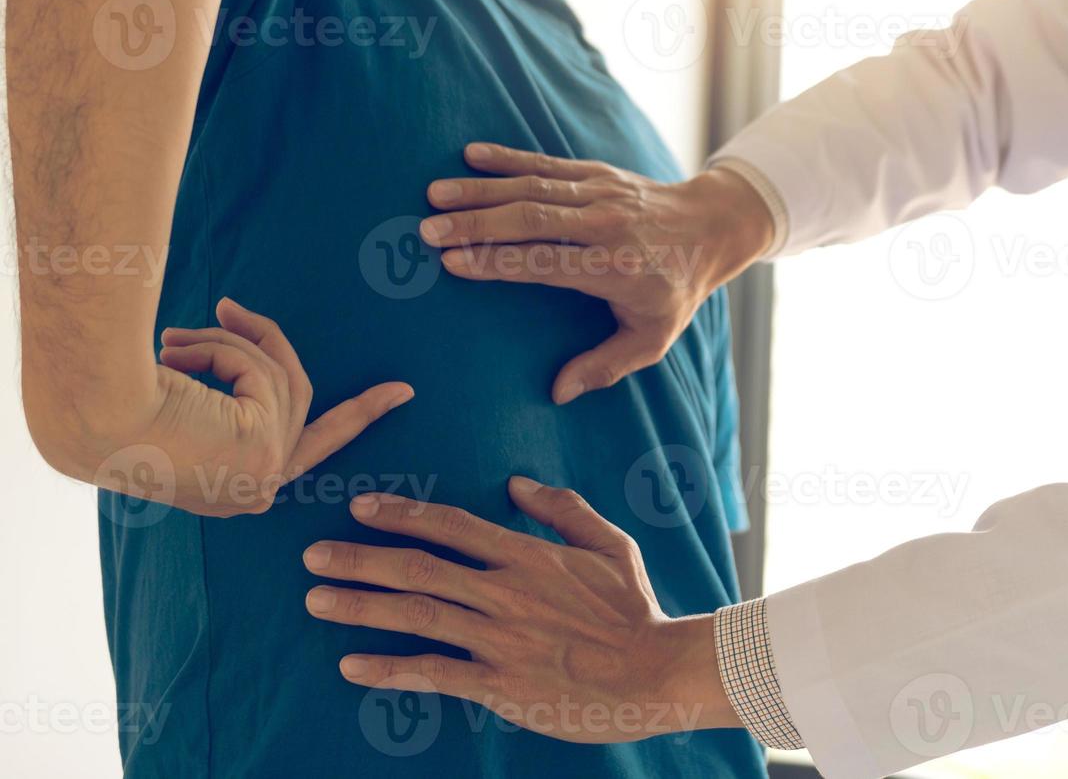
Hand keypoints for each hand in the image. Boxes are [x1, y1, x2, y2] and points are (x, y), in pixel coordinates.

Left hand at [93, 298, 413, 516]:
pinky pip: (263, 373)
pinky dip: (222, 351)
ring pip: (277, 377)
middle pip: (296, 396)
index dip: (358, 416)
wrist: (93, 421)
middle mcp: (255, 492)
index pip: (306, 448)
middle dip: (264, 347)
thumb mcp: (182, 403)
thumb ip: (224, 388)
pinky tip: (175, 357)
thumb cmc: (114, 419)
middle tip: (230, 305)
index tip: (401, 392)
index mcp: (232, 491)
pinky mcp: (266, 449)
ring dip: (223, 344)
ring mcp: (266, 475)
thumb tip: (236, 328)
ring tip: (166, 339)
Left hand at [301, 481, 741, 741]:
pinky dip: (389, 668)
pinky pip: (433, 673)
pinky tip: (352, 665)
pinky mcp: (499, 684)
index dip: (402, 514)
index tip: (361, 507)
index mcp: (529, 556)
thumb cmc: (635, 610)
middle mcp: (506, 593)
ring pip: (416, 615)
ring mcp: (499, 639)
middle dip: (360, 558)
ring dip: (360, 605)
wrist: (655, 674)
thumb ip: (563, 509)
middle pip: (419, 568)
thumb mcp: (611, 545)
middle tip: (313, 554)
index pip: (452, 526)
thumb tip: (518, 482)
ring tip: (316, 598)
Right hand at [421, 144, 774, 403]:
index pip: (545, 263)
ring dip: (480, 190)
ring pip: (533, 187)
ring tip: (434, 194)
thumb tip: (559, 393)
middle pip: (531, 219)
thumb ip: (605, 366)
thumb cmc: (675, 290)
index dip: (497, 262)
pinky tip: (470, 155)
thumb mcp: (652, 339)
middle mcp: (606, 226)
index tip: (452, 263)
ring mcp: (601, 194)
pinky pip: (547, 163)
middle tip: (427, 230)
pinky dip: (508, 157)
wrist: (711, 228)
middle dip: (476, 224)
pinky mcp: (598, 172)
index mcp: (615, 269)